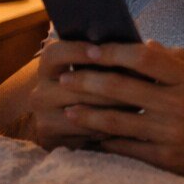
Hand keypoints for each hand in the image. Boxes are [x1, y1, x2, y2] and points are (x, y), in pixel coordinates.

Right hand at [28, 40, 143, 148]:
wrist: (58, 121)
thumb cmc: (85, 87)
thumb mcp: (86, 70)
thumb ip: (104, 59)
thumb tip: (143, 46)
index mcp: (48, 67)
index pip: (55, 54)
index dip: (76, 51)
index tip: (99, 51)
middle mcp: (40, 91)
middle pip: (77, 86)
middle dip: (114, 84)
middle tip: (142, 81)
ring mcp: (43, 116)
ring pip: (85, 111)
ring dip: (116, 108)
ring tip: (141, 102)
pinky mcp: (52, 137)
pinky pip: (87, 132)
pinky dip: (109, 127)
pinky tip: (128, 123)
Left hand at [56, 40, 183, 183]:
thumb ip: (182, 60)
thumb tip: (146, 45)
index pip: (144, 58)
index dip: (113, 52)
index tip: (90, 49)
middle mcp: (180, 105)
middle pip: (122, 87)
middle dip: (87, 80)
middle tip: (65, 77)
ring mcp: (171, 134)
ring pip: (116, 120)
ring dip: (86, 113)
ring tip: (66, 107)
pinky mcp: (166, 159)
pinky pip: (126, 147)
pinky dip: (104, 141)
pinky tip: (88, 135)